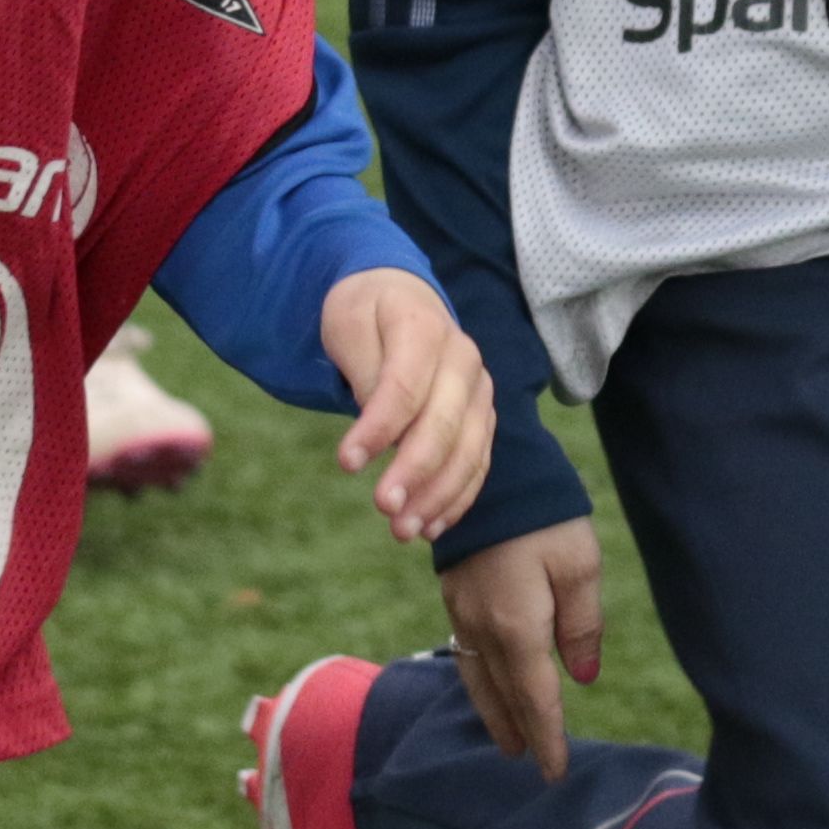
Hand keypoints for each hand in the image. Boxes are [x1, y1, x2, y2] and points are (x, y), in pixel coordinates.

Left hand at [315, 266, 495, 543]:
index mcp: (425, 328)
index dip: (378, 429)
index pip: (404, 386)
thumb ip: (364, 370)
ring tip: (403, 530)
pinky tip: (431, 526)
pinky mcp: (482, 418)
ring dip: (438, 495)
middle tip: (384, 509)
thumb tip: (378, 424)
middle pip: (443, 423)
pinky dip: (457, 498)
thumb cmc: (367, 315)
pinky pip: (478, 463)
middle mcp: (463, 360)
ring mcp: (478, 391)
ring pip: (468, 450)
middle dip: (414, 471)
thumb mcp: (349, 325)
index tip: (346, 463)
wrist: (402, 298)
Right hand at [438, 519, 602, 773]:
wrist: (485, 466)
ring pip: (478, 678)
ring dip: (493, 712)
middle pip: (503, 695)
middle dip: (519, 731)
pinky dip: (477, 681)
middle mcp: (483, 628)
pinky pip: (465, 653)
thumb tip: (582, 677)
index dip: (548, 738)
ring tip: (506, 738)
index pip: (536, 698)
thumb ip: (583, 624)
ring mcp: (462, 611)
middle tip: (529, 762)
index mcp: (517, 627)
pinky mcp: (453, 593)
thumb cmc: (543, 513)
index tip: (555, 771)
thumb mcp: (579, 564)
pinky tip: (485, 683)